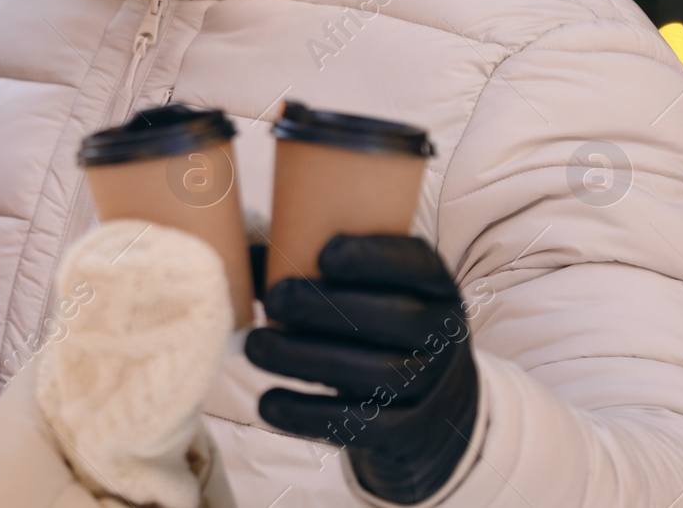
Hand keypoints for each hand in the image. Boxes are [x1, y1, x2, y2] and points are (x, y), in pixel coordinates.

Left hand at [243, 234, 478, 504]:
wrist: (432, 405)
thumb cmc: (377, 326)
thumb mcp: (366, 290)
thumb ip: (309, 267)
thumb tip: (241, 252)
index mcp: (433, 285)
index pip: (416, 264)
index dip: (376, 257)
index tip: (325, 252)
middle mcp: (440, 332)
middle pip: (396, 319)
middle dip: (330, 307)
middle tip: (275, 300)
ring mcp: (430, 384)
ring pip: (376, 373)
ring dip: (308, 359)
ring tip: (256, 347)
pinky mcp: (407, 429)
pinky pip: (362, 424)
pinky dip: (310, 415)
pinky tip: (268, 403)